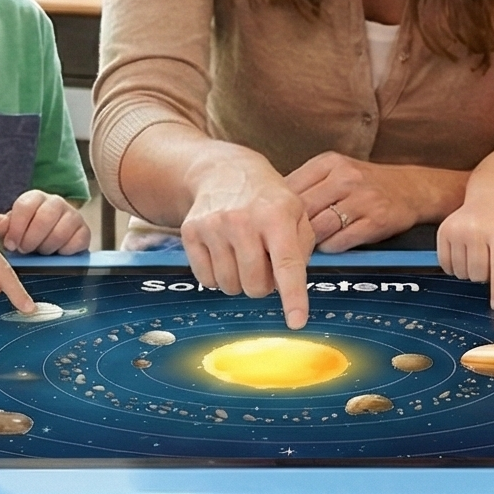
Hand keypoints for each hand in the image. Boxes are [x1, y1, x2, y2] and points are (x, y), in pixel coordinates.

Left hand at [0, 189, 88, 254]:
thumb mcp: (9, 231)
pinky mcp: (85, 232)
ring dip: (47, 247)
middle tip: (25, 251)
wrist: (49, 246)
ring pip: (60, 232)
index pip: (25, 206)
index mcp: (35, 198)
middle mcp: (56, 202)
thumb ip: (0, 226)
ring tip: (41, 252)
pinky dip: (64, 252)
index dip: (17, 228)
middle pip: (44, 218)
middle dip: (31, 240)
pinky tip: (57, 254)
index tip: (11, 245)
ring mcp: (73, 216)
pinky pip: (76, 242)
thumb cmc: (26, 236)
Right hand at [181, 157, 313, 327]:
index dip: (293, 297)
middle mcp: (243, 220)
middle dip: (263, 285)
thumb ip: (302, 250)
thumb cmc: (267, 199)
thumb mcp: (297, 213)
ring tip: (244, 255)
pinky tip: (224, 254)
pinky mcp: (191, 232)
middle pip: (256, 286)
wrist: (223, 171)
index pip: (287, 264)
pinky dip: (218, 276)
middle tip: (264, 263)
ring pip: (230, 287)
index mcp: (277, 215)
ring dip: (240, 281)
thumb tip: (291, 286)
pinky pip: (207, 280)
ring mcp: (213, 226)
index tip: (297, 322)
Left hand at [285, 152, 425, 252]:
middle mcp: (346, 177)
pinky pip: (340, 241)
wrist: (412, 189)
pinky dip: (330, 247)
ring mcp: (362, 199)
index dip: (277, 210)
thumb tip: (269, 206)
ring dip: (310, 241)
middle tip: (285, 240)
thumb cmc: (366, 184)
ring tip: (307, 245)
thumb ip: (307, 184)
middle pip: (302, 209)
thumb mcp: (336, 171)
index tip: (271, 223)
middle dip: (290, 229)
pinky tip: (330, 245)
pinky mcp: (376, 221)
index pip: (289, 187)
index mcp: (330, 163)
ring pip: (319, 227)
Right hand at [437, 189, 493, 309]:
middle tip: (491, 262)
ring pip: (461, 273)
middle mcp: (476, 229)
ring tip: (479, 254)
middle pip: (478, 274)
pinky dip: (456, 267)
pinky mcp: (443, 232)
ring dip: (471, 272)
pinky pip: (445, 265)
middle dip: (486, 277)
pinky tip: (466, 254)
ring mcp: (457, 230)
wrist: (492, 195)